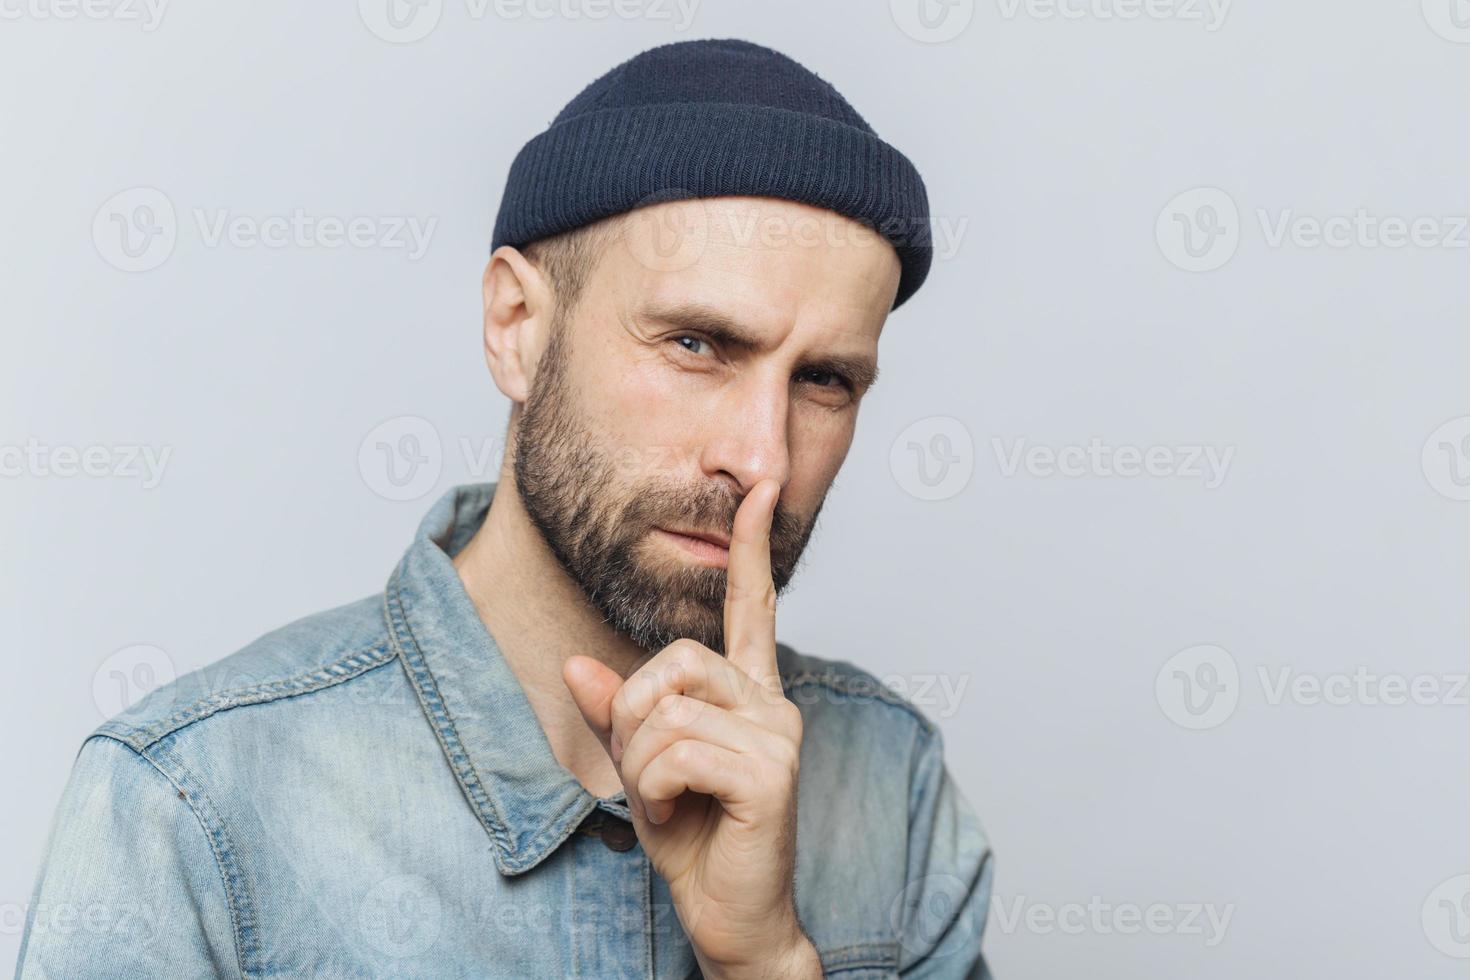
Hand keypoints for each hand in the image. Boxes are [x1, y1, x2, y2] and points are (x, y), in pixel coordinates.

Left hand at [563, 478, 819, 978]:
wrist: (732, 915)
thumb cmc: (696, 838)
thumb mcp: (641, 767)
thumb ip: (618, 714)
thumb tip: (577, 667)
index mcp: (750, 693)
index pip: (752, 606)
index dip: (753, 548)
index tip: (762, 491)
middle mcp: (773, 702)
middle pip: (676, 659)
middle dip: (634, 714)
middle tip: (645, 770)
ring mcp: (779, 733)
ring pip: (669, 707)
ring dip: (641, 762)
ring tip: (665, 800)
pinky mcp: (773, 770)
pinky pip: (678, 749)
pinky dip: (654, 787)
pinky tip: (675, 814)